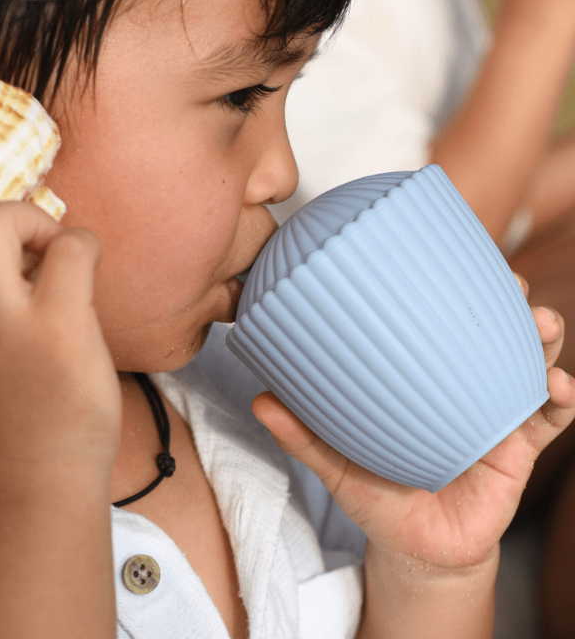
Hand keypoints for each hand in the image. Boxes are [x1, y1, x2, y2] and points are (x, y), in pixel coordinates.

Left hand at [252, 278, 574, 571]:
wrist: (413, 546)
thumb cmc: (376, 493)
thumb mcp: (335, 462)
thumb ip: (302, 433)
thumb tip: (259, 399)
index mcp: (419, 377)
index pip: (436, 323)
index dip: (446, 288)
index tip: (447, 258)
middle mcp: (460, 385)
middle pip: (492, 331)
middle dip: (506, 299)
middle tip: (507, 280)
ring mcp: (494, 413)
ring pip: (528, 362)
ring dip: (542, 338)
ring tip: (542, 323)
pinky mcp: (517, 448)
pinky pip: (548, 419)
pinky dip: (561, 400)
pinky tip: (557, 386)